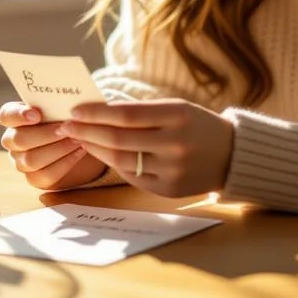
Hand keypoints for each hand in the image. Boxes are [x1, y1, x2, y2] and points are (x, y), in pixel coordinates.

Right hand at [0, 101, 107, 190]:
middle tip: (66, 127)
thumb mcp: (62, 106)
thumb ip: (57, 102)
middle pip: (19, 140)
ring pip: (31, 160)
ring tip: (77, 139)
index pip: (6, 116)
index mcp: (14, 118)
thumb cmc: (67, 117)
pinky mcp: (35, 178)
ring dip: (57, 149)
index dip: (18, 115)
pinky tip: (80, 151)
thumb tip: (66, 99)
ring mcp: (21, 161)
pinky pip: (45, 175)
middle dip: (44, 134)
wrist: (82, 140)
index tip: (38, 114)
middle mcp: (13, 141)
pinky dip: (65, 163)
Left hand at [56, 99, 233, 197]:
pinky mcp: (168, 190)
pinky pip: (132, 176)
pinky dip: (113, 164)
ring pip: (121, 160)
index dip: (95, 113)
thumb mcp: (175, 108)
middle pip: (118, 139)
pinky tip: (100, 153)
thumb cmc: (197, 125)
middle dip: (86, 131)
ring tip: (79, 138)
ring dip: (94, 149)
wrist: (232, 155)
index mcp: (177, 116)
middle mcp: (175, 144)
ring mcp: (172, 170)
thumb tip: (95, 110)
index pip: (125, 114)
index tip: (74, 110)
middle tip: (66, 125)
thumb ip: (140, 111)